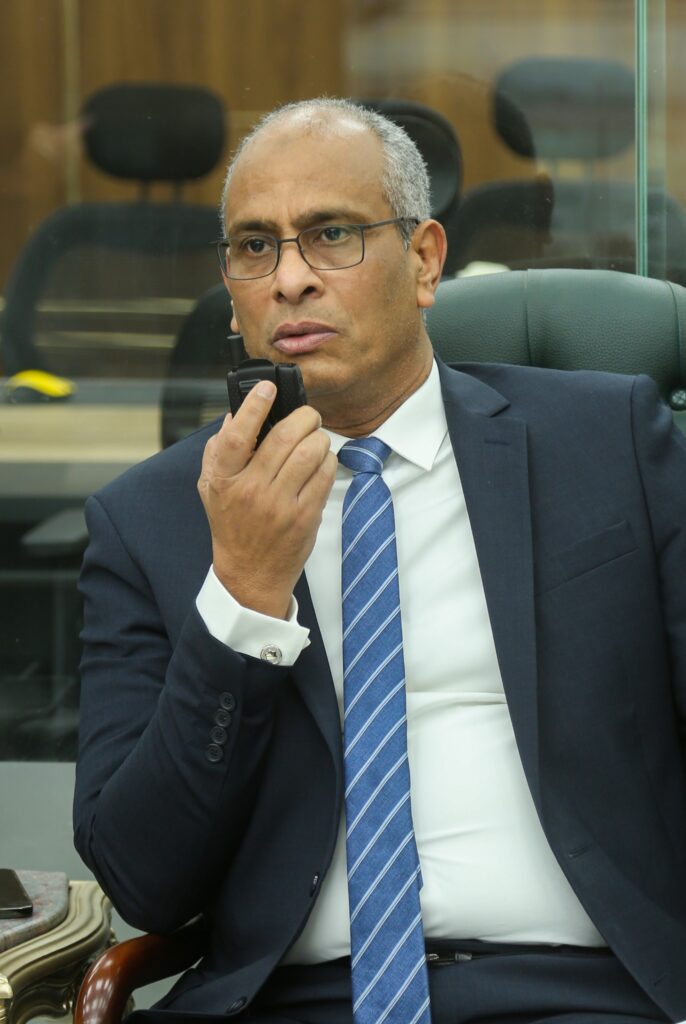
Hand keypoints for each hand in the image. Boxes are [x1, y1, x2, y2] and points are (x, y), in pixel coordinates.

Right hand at [197, 380, 337, 618]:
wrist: (250, 575)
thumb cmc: (231, 526)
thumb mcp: (211, 489)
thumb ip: (218, 451)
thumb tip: (234, 415)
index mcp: (225, 480)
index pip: (238, 435)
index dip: (254, 406)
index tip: (267, 389)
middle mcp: (251, 491)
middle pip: (285, 437)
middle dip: (304, 417)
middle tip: (308, 416)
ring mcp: (280, 506)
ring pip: (310, 453)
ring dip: (319, 438)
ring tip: (315, 439)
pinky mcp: (304, 517)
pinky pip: (325, 476)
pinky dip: (328, 461)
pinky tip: (321, 463)